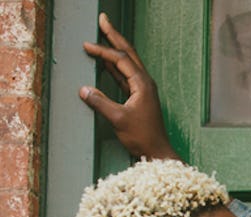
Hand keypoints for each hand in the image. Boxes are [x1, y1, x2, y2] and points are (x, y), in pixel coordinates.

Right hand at [79, 13, 179, 160]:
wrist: (157, 153)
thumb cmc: (142, 138)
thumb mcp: (118, 119)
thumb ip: (100, 102)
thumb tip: (83, 90)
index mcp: (142, 84)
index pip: (121, 60)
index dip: (103, 51)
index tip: (87, 46)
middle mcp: (145, 83)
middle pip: (128, 54)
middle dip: (114, 37)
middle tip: (103, 20)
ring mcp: (144, 90)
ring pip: (128, 64)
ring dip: (114, 50)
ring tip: (103, 36)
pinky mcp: (140, 99)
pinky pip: (126, 77)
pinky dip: (115, 68)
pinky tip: (106, 63)